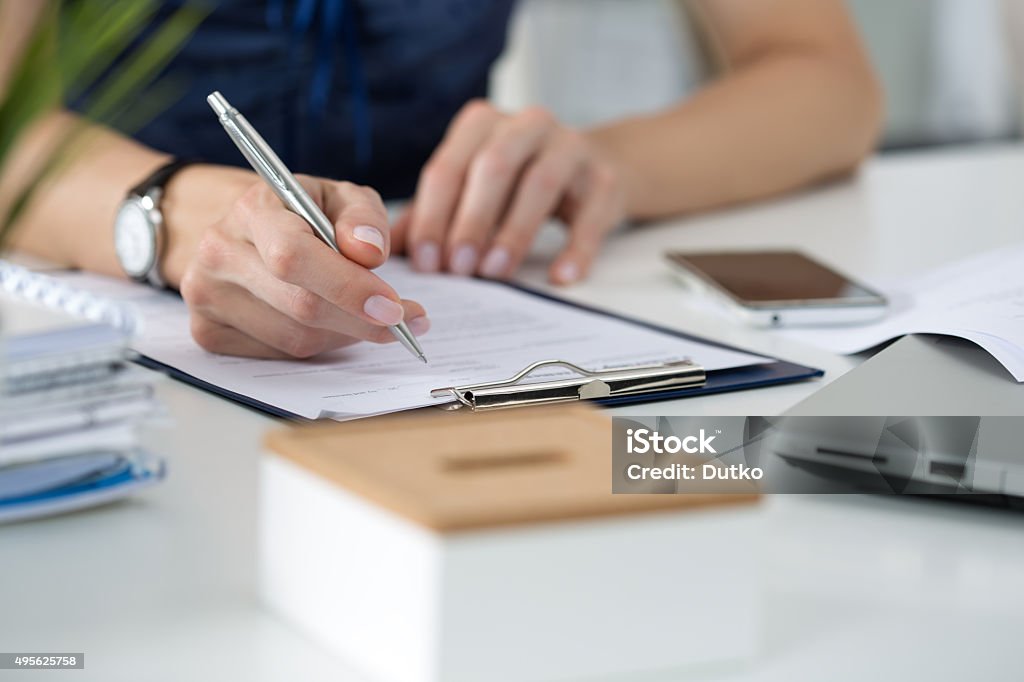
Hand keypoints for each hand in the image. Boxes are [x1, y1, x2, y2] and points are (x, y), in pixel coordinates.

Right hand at [167, 166, 428, 358]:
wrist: (247, 231)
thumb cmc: (302, 213)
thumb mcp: (340, 198)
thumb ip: (362, 217)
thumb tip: (369, 252)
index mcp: (252, 209)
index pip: (294, 255)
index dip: (347, 286)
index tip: (393, 306)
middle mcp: (219, 252)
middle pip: (299, 306)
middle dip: (361, 320)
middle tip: (404, 321)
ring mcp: (206, 296)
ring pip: (294, 338)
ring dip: (344, 334)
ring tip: (369, 318)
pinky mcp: (209, 332)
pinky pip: (279, 355)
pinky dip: (319, 345)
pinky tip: (332, 325)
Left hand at [394, 100, 626, 283]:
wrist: (593, 169)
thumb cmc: (517, 183)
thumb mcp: (470, 189)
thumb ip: (429, 215)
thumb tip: (382, 250)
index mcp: (482, 124)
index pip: (449, 166)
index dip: (433, 215)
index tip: (427, 263)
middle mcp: (526, 124)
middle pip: (493, 167)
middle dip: (471, 220)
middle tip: (458, 268)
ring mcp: (571, 146)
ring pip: (540, 183)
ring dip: (515, 231)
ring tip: (496, 271)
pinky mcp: (605, 178)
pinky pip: (591, 213)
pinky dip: (576, 248)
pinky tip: (560, 277)